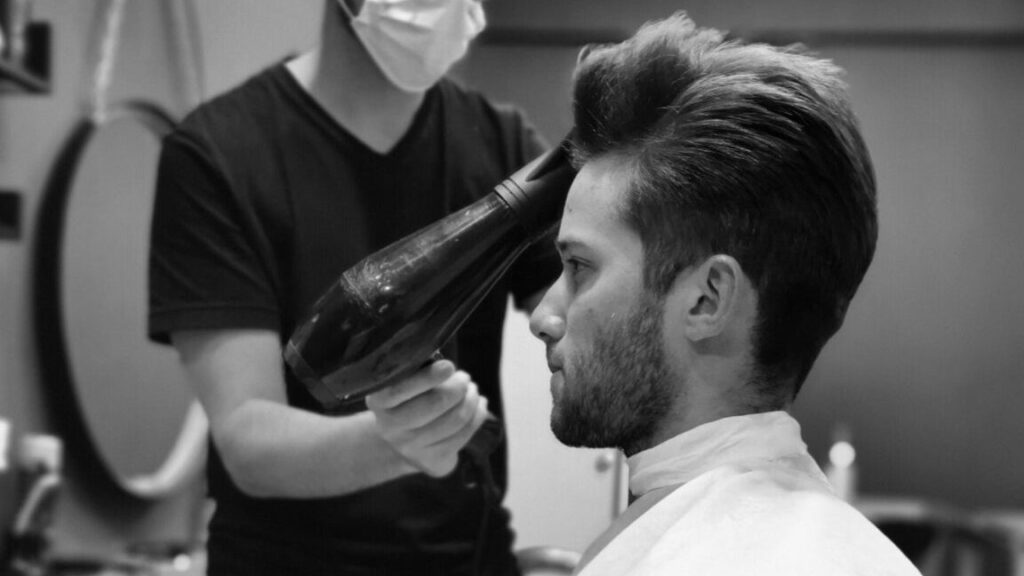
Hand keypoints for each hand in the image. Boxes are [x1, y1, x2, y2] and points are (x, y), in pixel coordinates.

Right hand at [365, 360, 488, 476]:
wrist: (402, 439)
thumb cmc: (408, 399)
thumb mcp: (403, 382)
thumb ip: (419, 371)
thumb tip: (448, 368)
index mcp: (379, 402)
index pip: (401, 389)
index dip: (428, 377)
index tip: (449, 366)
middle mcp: (390, 428)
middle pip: (435, 404)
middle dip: (458, 386)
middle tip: (465, 378)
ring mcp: (411, 448)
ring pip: (455, 419)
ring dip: (472, 400)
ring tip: (472, 390)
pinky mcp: (432, 461)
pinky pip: (464, 435)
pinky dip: (478, 416)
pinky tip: (479, 406)